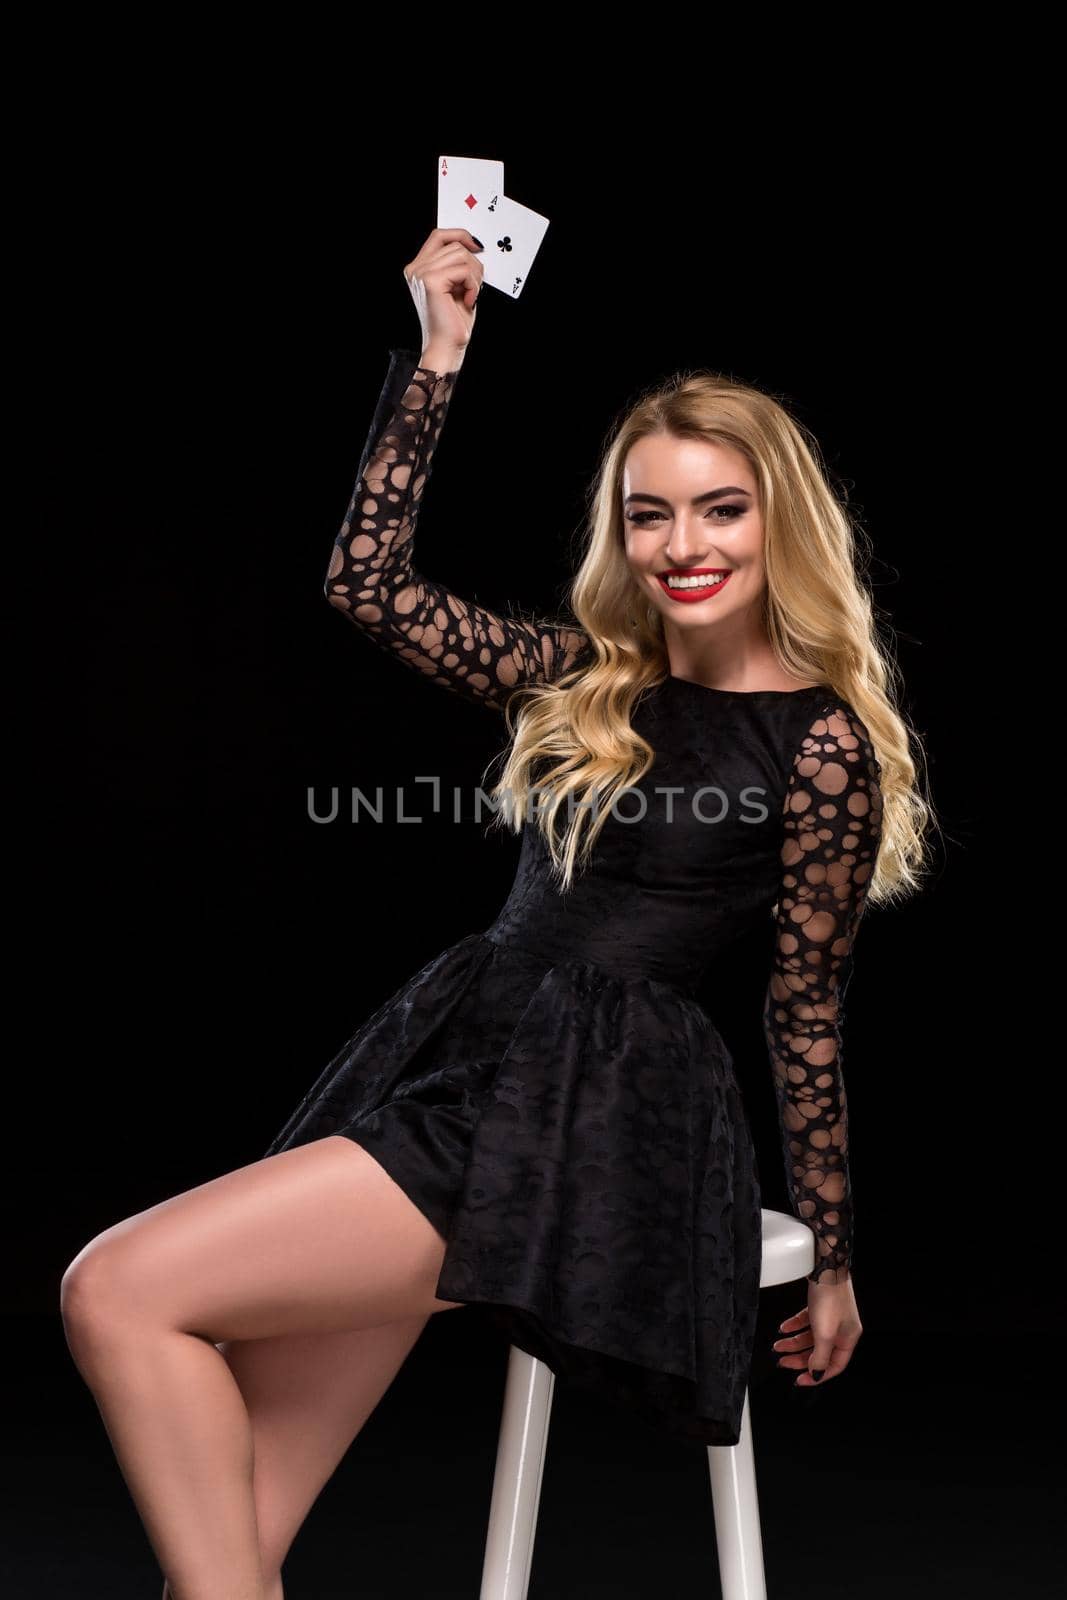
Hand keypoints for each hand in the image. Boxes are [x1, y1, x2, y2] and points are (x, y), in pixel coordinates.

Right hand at [403, 227, 484, 362]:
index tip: (477, 246)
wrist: (447, 347)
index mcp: (418, 268)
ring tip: (470, 295)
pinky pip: (463, 269)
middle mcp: (415, 269)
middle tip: (474, 286)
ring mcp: (421, 274)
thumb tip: (474, 244)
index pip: (439, 236)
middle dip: (473, 264)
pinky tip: (468, 300)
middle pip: (454, 244)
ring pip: (461, 254)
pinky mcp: (431, 281)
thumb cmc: (453, 322)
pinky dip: (473, 285)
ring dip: (474, 275)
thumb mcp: (457, 285)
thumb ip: (458, 264)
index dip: (460, 235)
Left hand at [772, 1274, 862, 1385]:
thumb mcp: (824, 1333)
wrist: (826, 1266)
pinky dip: (795, 1326)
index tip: (799, 1380)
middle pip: (819, 1352)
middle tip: (783, 1363)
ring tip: (777, 1346)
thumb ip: (819, 1357)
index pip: (834, 1366)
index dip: (817, 1375)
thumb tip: (816, 1374)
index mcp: (848, 1339)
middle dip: (800, 1359)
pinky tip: (783, 1328)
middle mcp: (841, 1329)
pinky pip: (807, 1321)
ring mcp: (831, 1316)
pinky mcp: (821, 1304)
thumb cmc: (830, 1298)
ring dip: (793, 1342)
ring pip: (811, 1336)